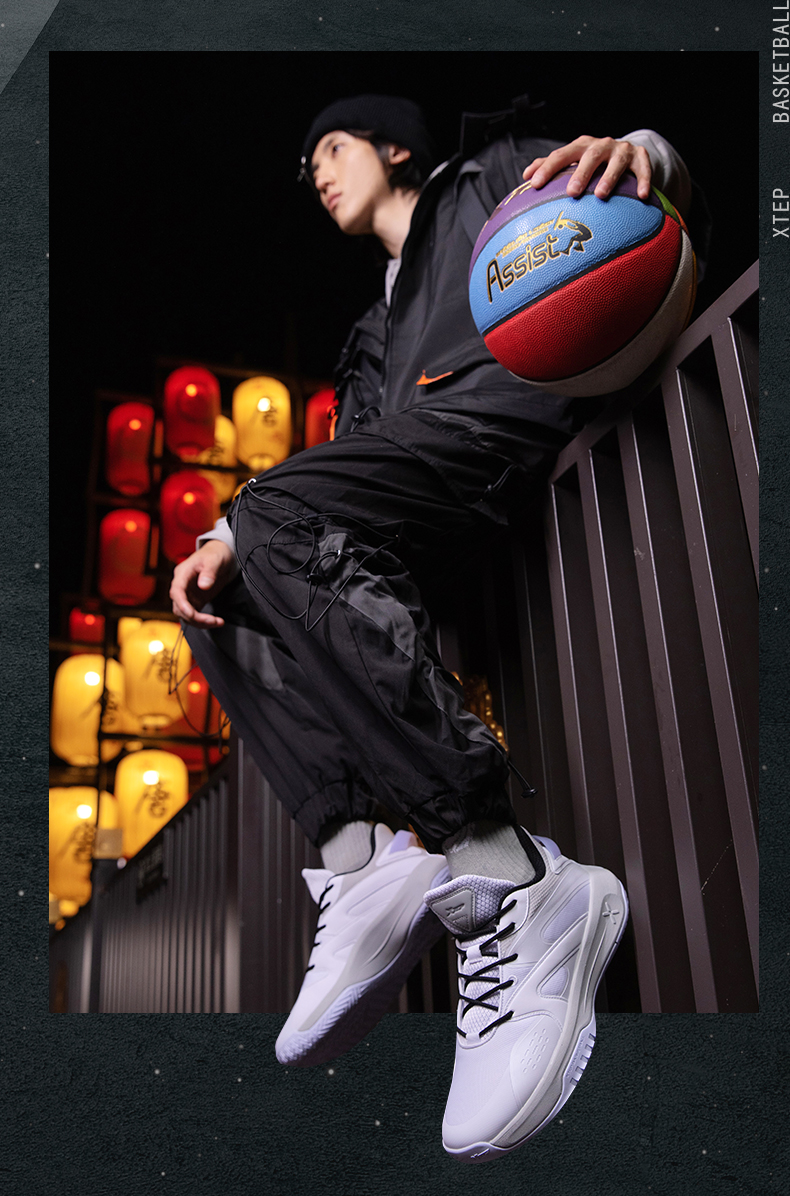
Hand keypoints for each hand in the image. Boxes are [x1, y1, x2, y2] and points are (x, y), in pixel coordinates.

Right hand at [169, 540, 234, 626]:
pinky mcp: (195, 601)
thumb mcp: (215, 560)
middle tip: (213, 621)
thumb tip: (203, 585)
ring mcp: (188, 595)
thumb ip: (209, 572)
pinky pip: (194, 616)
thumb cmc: (215, 554)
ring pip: (186, 615)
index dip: (182, 604)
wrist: (219, 555)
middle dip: (194, 617)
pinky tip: (217, 622)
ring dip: (199, 622)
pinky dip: (204, 621)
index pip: (176, 591)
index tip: (191, 613)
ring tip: (217, 622)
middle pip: (179, 607)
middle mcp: (182, 586)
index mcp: (183, 573)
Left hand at [523, 135, 651, 200]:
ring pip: (616, 161)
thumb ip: (551, 166)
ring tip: (601, 195)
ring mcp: (621, 150)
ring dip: (609, 177)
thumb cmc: (593, 163)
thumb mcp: (574, 161)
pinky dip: (643, 180)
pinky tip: (642, 196)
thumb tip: (525, 175)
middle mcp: (601, 145)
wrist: (628, 153)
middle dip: (580, 173)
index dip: (547, 168)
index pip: (561, 155)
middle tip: (571, 193)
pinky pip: (643, 169)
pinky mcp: (640, 157)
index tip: (534, 185)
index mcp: (580, 146)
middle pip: (589, 155)